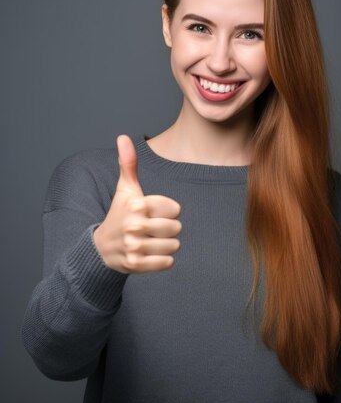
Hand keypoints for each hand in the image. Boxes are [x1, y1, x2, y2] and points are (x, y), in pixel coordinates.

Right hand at [93, 134, 181, 273]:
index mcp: (136, 205)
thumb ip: (128, 163)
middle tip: (155, 229)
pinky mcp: (136, 265)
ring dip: (168, 245)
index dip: (170, 211)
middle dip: (170, 229)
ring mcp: (134, 246)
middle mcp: (133, 225)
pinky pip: (167, 262)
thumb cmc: (120, 213)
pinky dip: (164, 260)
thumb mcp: (125, 189)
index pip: (175, 209)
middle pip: (176, 228)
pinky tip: (152, 254)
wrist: (103, 247)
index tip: (156, 213)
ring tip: (154, 241)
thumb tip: (123, 137)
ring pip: (174, 246)